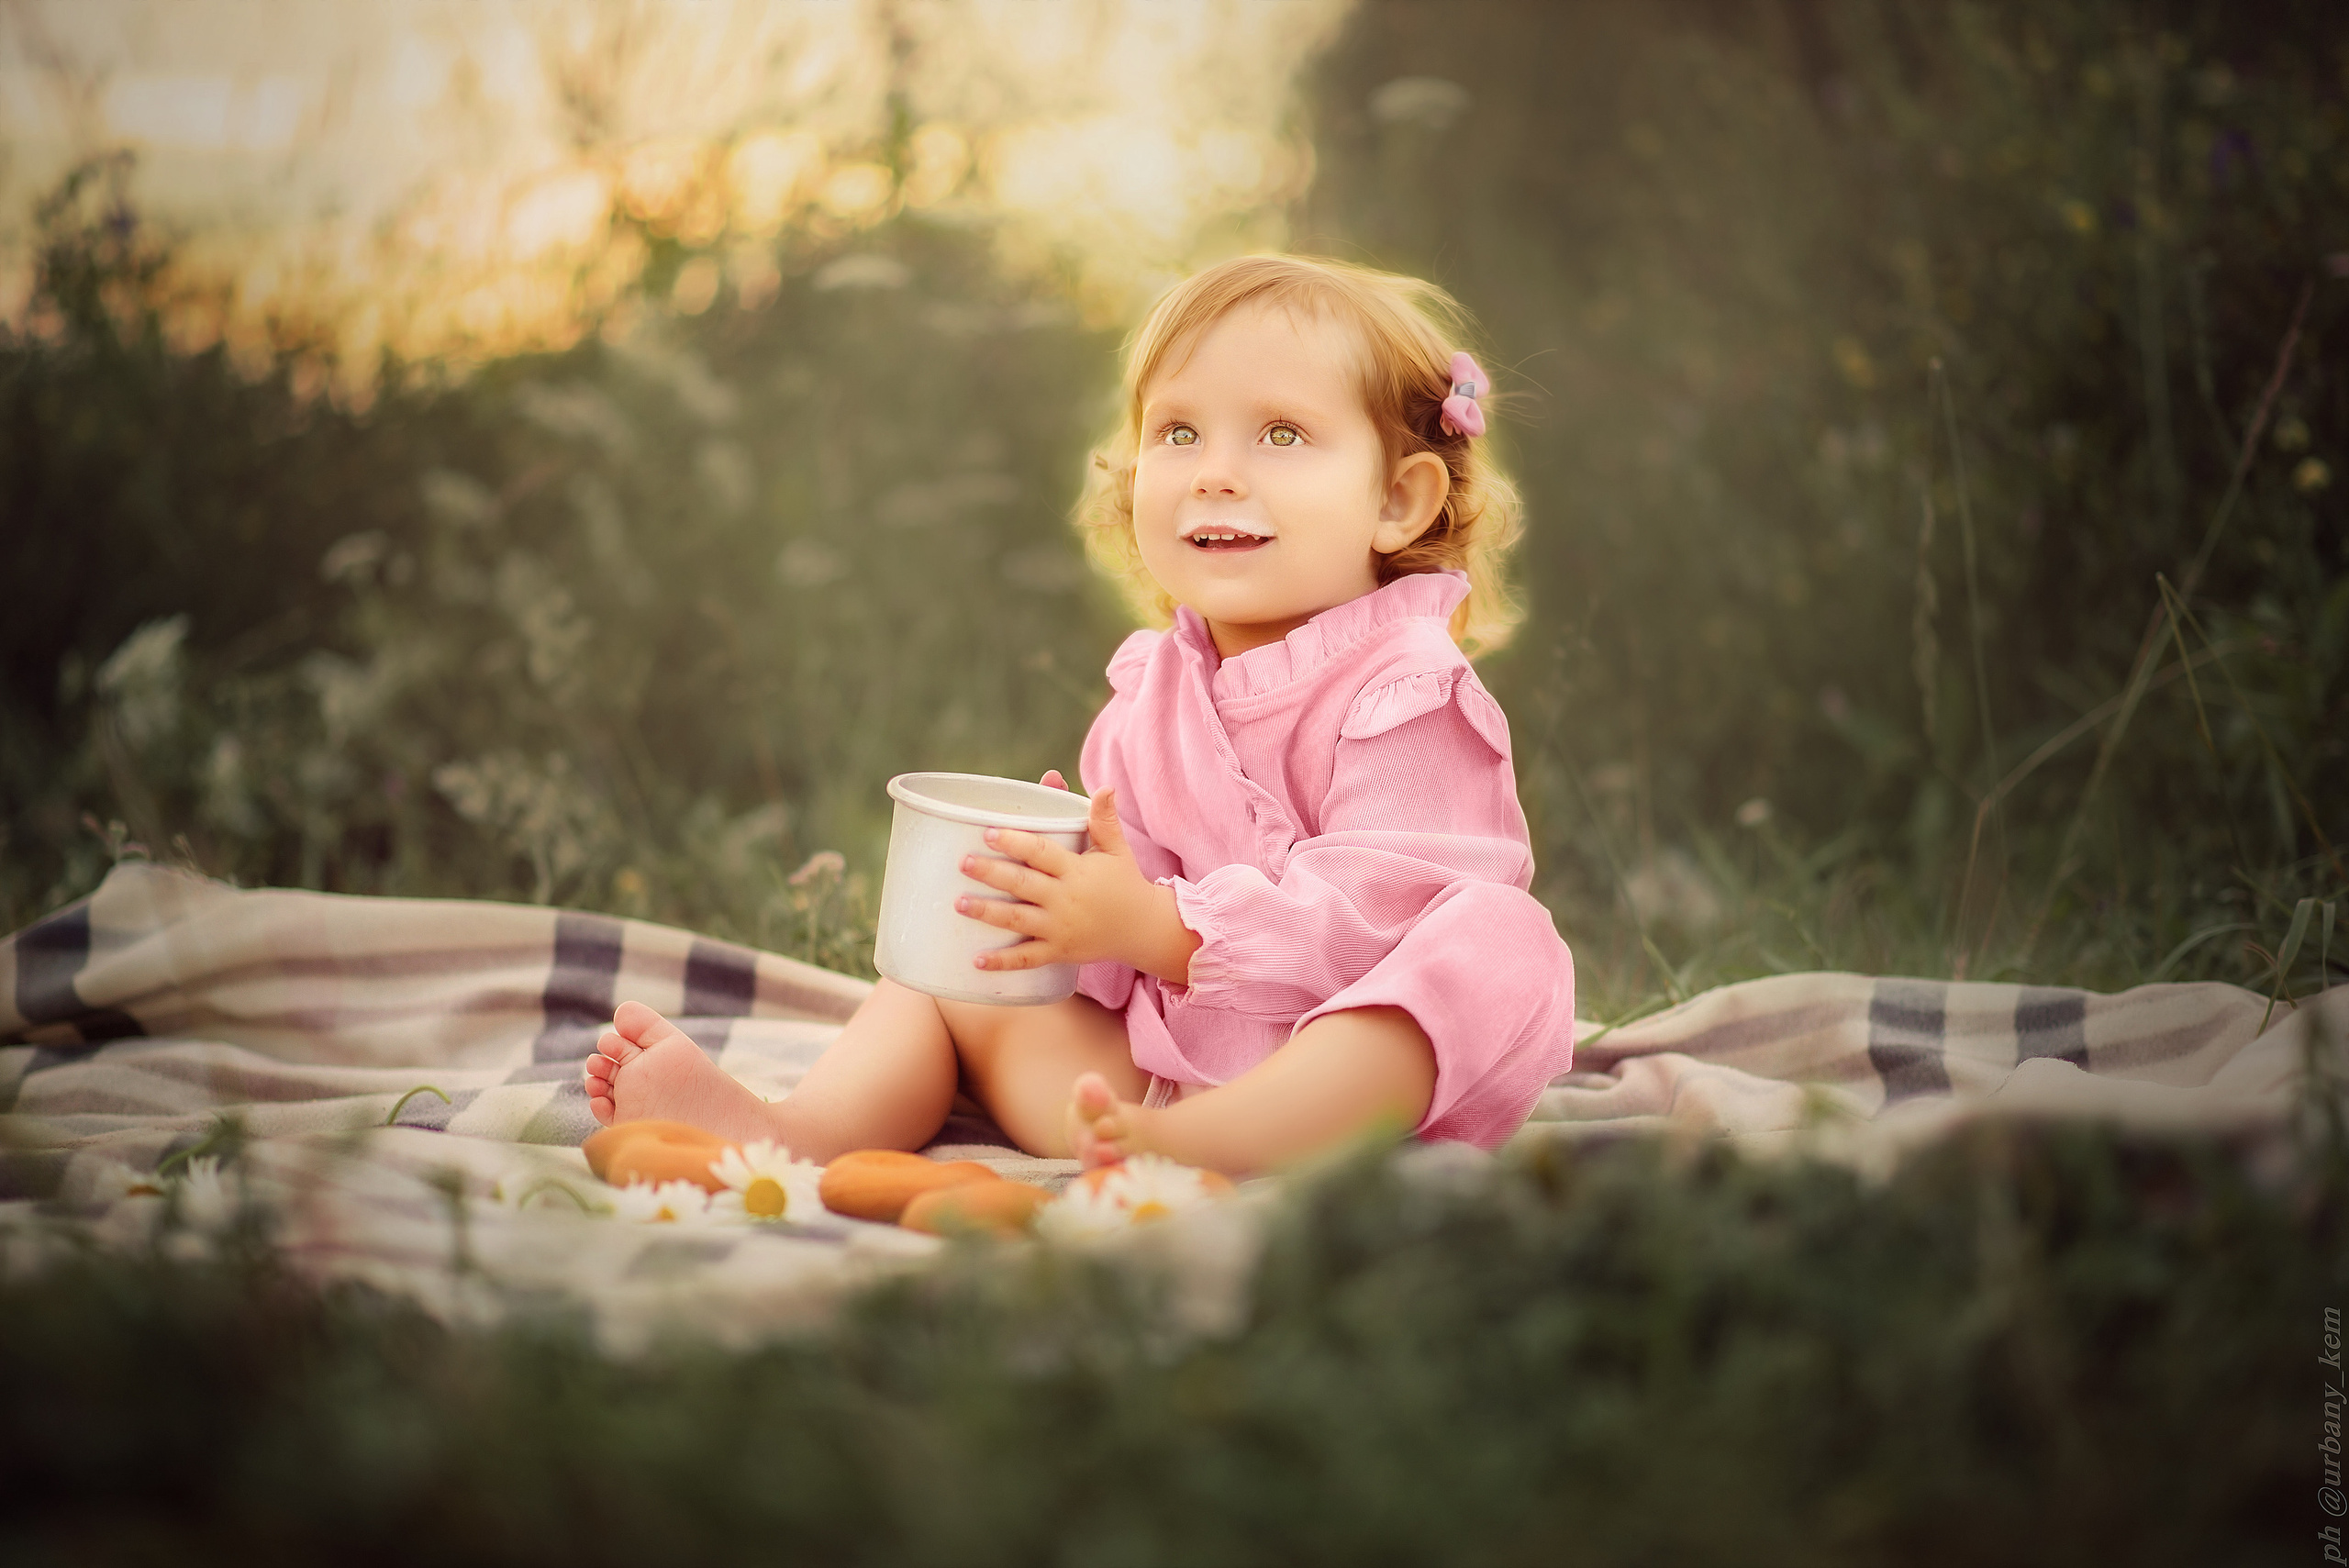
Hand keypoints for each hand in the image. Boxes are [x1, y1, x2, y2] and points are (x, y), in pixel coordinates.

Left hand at [957, 785, 1199, 983]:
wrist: (1143, 929)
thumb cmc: (1124, 883)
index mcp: (1077, 871)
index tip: (989, 832)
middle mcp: (1066, 899)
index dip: (1015, 842)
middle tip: (963, 862)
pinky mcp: (1059, 952)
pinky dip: (1002, 962)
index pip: (1042, 853)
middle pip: (1023, 885)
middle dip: (992, 873)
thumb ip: (1103, 819)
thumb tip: (1105, 787)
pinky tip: (976, 960)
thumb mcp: (1116, 849)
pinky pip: (1027, 959)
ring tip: (959, 903)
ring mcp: (1061, 928)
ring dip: (987, 913)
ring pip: (1018, 920)